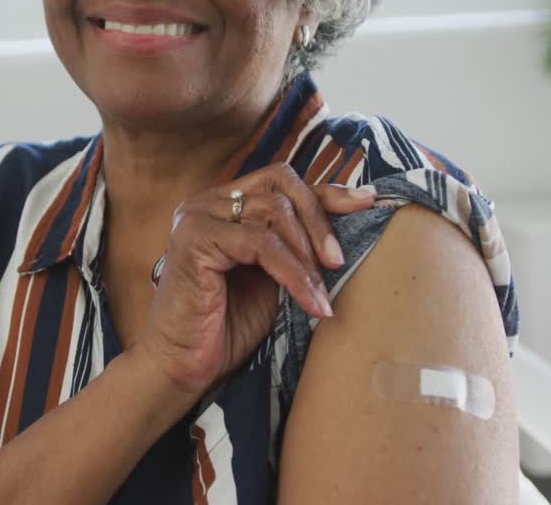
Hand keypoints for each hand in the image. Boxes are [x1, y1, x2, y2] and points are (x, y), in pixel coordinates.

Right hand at [131, 164, 375, 396]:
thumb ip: (295, 247)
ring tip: (321, 294)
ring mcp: (197, 216)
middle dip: (319, 220)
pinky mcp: (195, 238)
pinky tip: (310, 302)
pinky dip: (293, 273)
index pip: (282, 183)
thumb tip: (347, 223)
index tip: (367, 201)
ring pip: (274, 212)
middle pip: (281, 184)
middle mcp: (207, 202)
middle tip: (338, 261)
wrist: (183, 367)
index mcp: (224, 205)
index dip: (327, 191)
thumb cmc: (226, 327)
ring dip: (307, 256)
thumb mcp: (274, 277)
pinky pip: (261, 244)